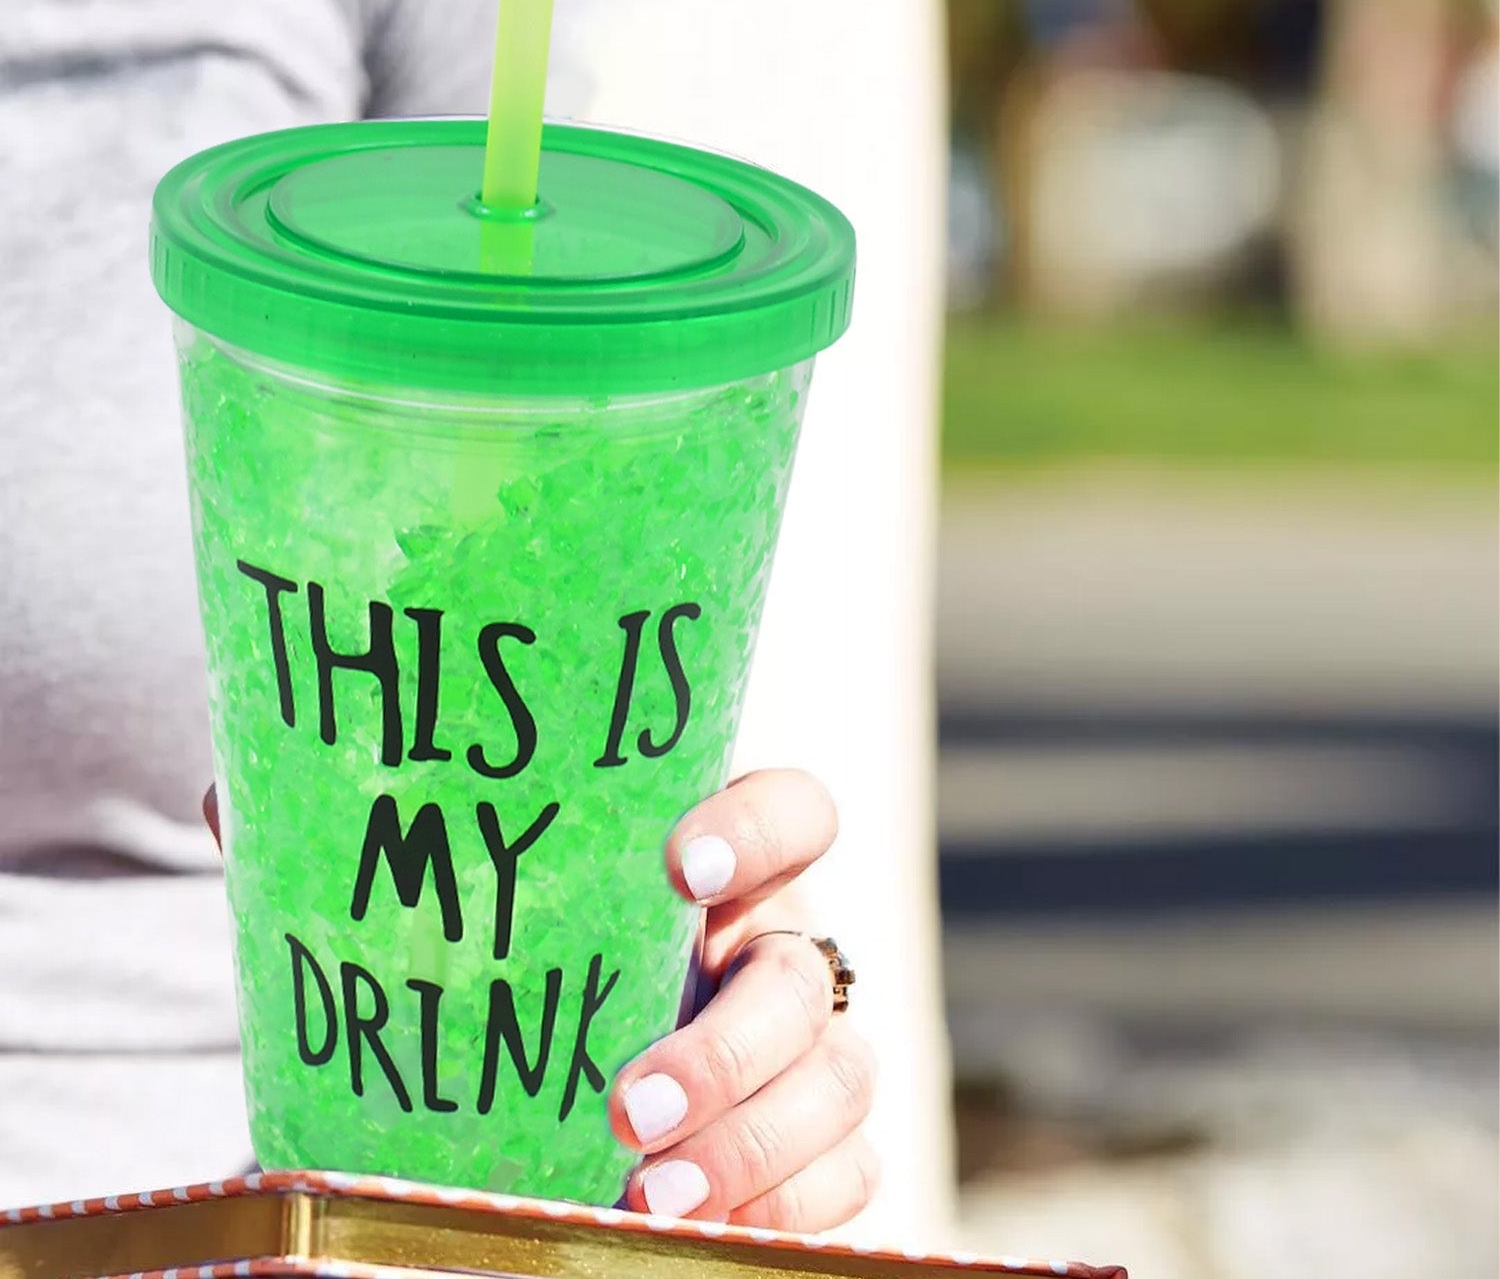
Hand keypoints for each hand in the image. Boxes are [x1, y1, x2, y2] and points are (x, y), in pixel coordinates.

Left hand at [202, 769, 877, 1230]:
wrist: (554, 1078)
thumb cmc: (519, 971)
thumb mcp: (467, 911)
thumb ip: (377, 850)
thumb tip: (231, 801)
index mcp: (719, 868)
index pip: (794, 810)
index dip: (760, 828)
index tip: (677, 860)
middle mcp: (779, 949)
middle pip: (809, 973)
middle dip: (734, 1043)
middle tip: (627, 1099)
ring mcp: (809, 1054)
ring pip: (844, 1080)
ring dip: (760, 1143)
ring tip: (651, 1194)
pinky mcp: (818, 1149)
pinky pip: (851, 1178)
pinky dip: (789, 1210)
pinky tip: (694, 1229)